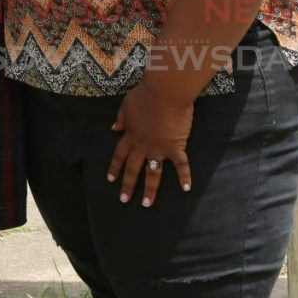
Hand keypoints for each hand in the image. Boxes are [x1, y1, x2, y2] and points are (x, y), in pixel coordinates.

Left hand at [107, 81, 193, 205]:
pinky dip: (184, 176)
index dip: (115, 167)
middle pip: (133, 168)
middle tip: (124, 199)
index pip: (120, 155)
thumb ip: (121, 118)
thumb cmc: (145, 95)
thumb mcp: (126, 104)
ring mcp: (159, 149)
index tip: (111, 179)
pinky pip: (181, 165)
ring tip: (147, 203)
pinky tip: (186, 188)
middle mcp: (142, 146)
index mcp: (130, 135)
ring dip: (150, 189)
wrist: (165, 93)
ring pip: (153, 173)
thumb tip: (114, 128)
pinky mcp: (175, 147)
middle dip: (128, 185)